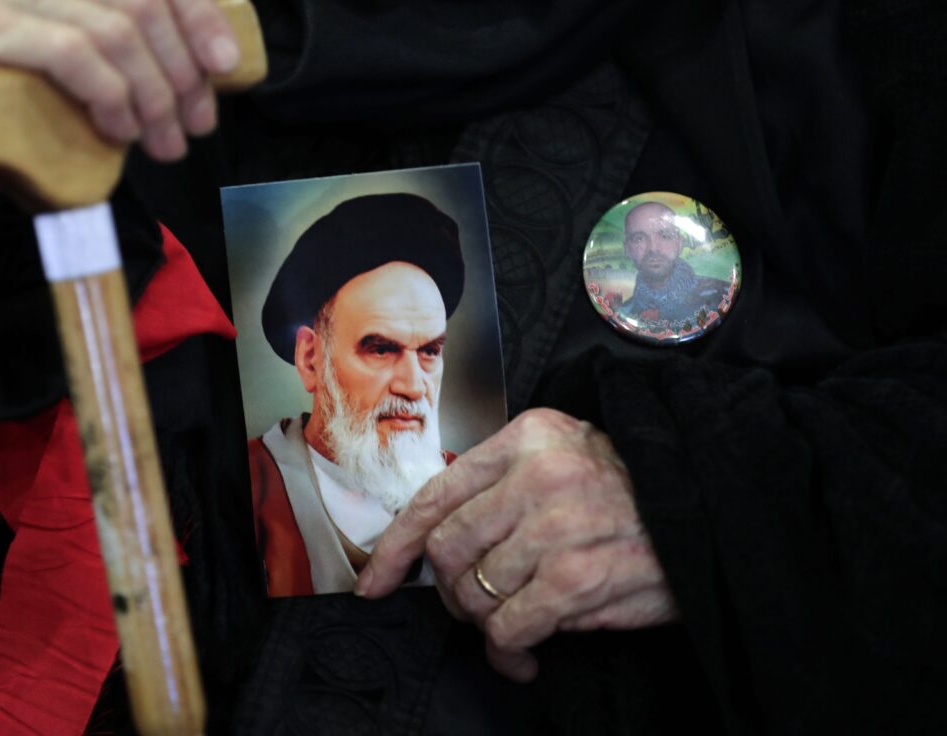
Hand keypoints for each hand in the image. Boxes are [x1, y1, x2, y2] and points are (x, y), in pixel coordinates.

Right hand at [0, 0, 239, 161]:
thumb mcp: (124, 20)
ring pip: (113, 31)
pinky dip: (110, 97)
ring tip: (164, 140)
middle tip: (195, 123)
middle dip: (180, 71)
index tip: (226, 67)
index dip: (200, 13)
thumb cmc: (67, 77)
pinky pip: (72, 54)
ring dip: (152, 98)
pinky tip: (121, 129)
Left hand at [356, 409, 677, 681]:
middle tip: (477, 606)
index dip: (396, 545)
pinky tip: (525, 653)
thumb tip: (436, 540)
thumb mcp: (566, 459)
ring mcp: (558, 525)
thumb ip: (502, 486)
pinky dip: (508, 651)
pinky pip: (510, 626)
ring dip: (484, 625)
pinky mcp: (579, 577)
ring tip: (510, 630)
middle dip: (453, 591)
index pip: (436, 493)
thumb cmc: (635, 495)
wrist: (715, 514)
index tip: (376, 580)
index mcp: (527, 438)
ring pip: (474, 592)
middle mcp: (538, 474)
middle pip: (447, 549)